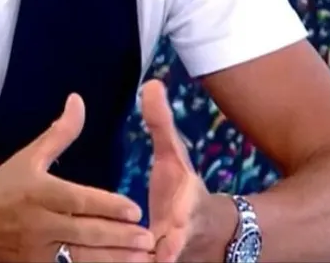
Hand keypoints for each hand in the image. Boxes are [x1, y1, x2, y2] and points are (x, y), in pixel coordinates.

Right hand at [0, 94, 156, 262]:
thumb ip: (59, 134)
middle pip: (85, 230)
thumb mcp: (28, 159)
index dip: (108, 206)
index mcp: (40, 192)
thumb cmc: (0, 190)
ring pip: (80, 256)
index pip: (79, 200)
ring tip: (140, 257)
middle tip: (148, 238)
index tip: (135, 210)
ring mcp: (36, 251)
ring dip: (111, 257)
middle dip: (119, 236)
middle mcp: (40, 222)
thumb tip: (78, 100)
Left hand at [141, 81, 206, 262]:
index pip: (186, 217)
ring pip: (151, 262)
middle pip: (171, 250)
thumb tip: (151, 84)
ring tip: (116, 261)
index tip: (173, 223)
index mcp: (187, 210)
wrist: (213, 235)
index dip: (178, 223)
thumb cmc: (184, 191)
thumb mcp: (175, 157)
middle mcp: (180, 239)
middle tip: (151, 254)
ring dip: (136, 261)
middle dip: (160, 251)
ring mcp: (169, 257)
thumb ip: (161, 125)